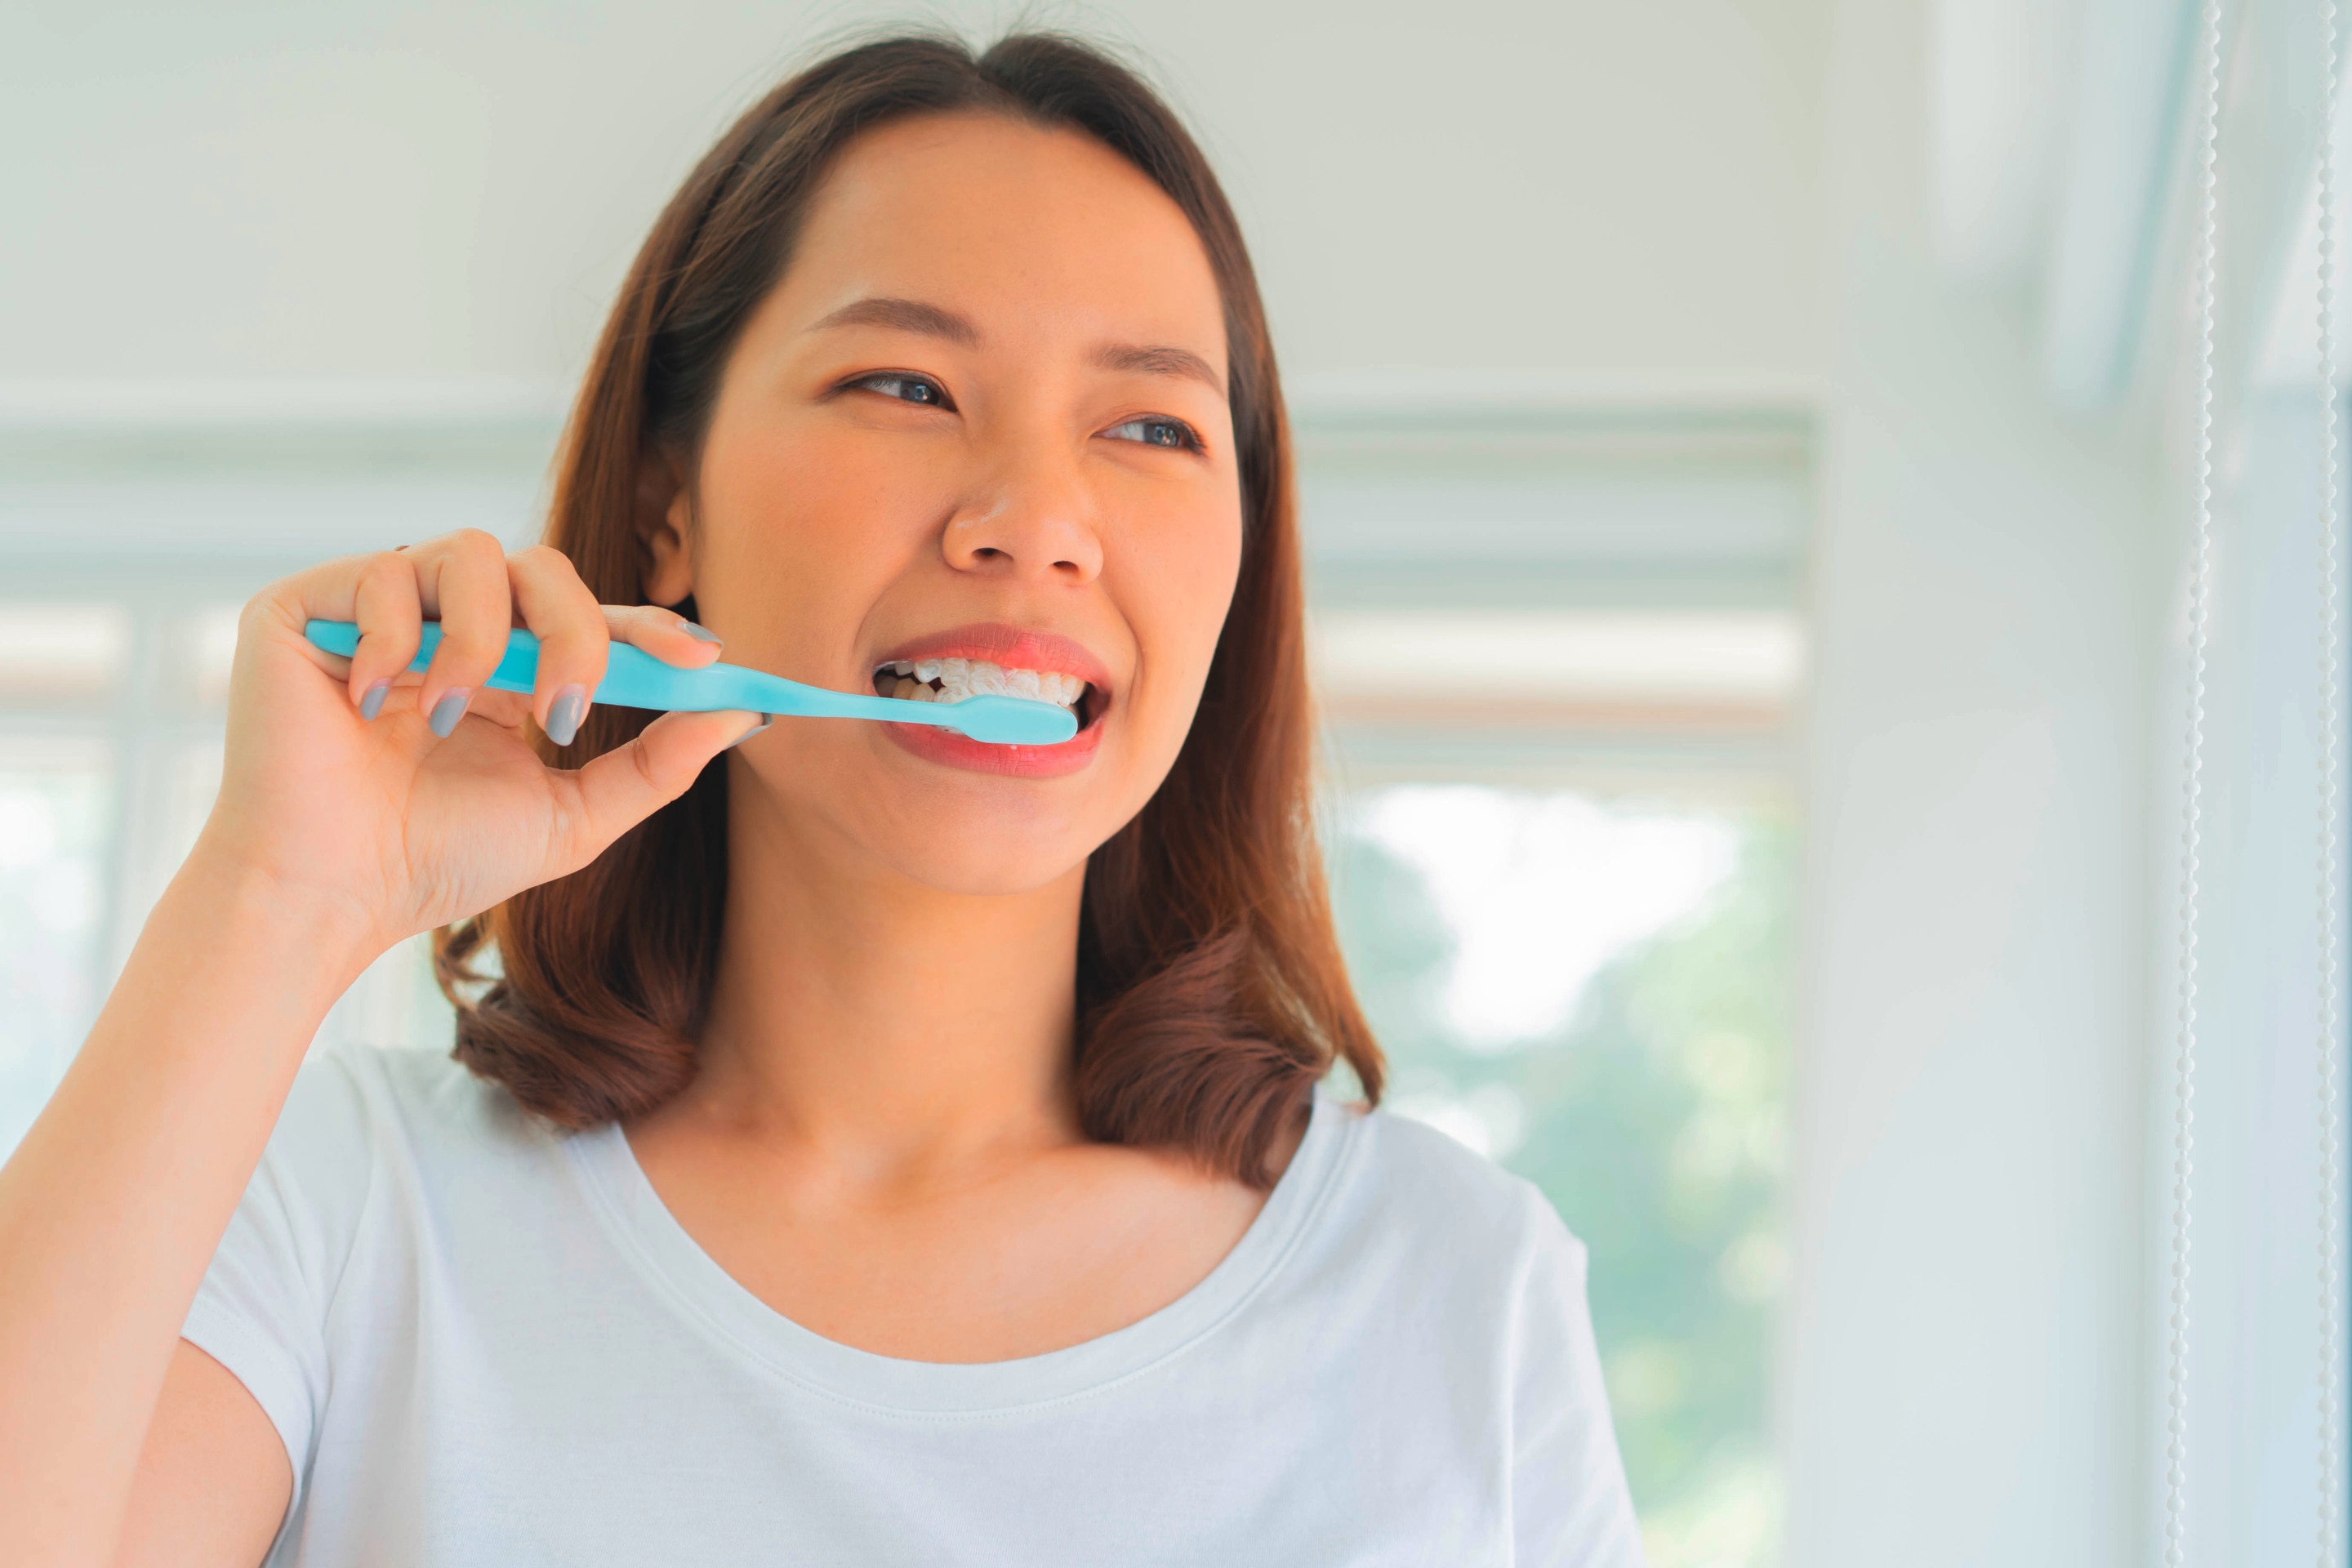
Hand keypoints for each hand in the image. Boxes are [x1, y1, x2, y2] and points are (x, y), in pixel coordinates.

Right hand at [193, 530, 758, 967]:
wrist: (332, 892)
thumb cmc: (438, 861)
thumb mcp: (573, 815)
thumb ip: (656, 765)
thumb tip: (742, 713)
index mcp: (506, 667)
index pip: (589, 616)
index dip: (648, 626)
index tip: (704, 657)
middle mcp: (446, 625)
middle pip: (542, 567)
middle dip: (575, 633)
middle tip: (567, 716)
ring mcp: (378, 608)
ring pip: (471, 551)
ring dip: (484, 638)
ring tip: (452, 718)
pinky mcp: (308, 604)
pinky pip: (383, 573)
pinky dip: (395, 640)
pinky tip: (375, 707)